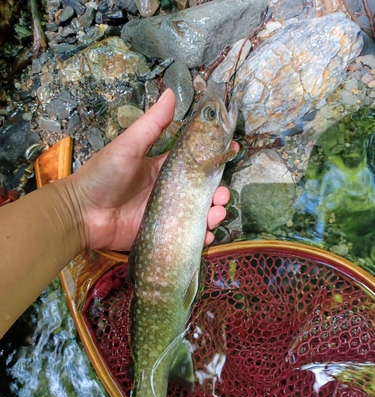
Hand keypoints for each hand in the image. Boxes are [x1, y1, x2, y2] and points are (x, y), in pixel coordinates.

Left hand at [69, 88, 236, 250]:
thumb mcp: (129, 146)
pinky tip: (206, 233)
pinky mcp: (162, 234)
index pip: (195, 162)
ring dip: (214, 213)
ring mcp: (167, 214)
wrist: (82, 213)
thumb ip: (152, 124)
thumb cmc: (103, 175)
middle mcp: (169, 191)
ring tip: (217, 212)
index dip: (214, 158)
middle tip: (222, 194)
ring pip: (199, 213)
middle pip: (203, 191)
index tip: (232, 150)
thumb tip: (172, 92)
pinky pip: (187, 235)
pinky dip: (201, 235)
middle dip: (218, 192)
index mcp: (163, 169)